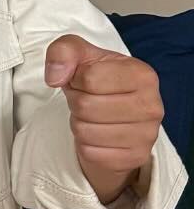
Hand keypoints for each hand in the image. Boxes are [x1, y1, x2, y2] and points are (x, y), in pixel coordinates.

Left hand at [45, 35, 162, 201]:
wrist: (114, 115)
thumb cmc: (99, 81)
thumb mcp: (81, 55)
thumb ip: (64, 51)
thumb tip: (55, 76)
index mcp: (143, 75)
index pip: (89, 78)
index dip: (76, 79)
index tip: (85, 80)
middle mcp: (152, 106)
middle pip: (85, 106)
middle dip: (76, 102)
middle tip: (87, 99)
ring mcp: (146, 135)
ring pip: (85, 131)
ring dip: (78, 123)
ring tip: (92, 115)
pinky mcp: (135, 157)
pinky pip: (89, 152)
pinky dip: (84, 144)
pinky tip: (97, 133)